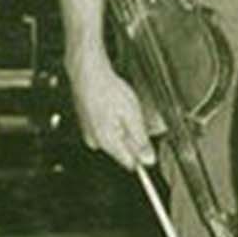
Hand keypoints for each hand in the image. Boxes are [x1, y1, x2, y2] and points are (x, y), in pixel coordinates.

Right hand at [66, 47, 154, 171]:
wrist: (87, 73)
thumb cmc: (108, 90)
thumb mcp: (132, 116)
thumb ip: (141, 141)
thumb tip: (149, 160)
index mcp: (107, 142)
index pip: (130, 163)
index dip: (143, 155)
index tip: (150, 144)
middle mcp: (96, 142)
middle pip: (124, 150)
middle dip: (134, 138)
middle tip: (135, 117)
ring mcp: (90, 134)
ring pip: (116, 139)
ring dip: (125, 128)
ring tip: (123, 109)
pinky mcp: (88, 125)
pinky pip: (107, 130)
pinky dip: (115, 121)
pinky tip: (114, 107)